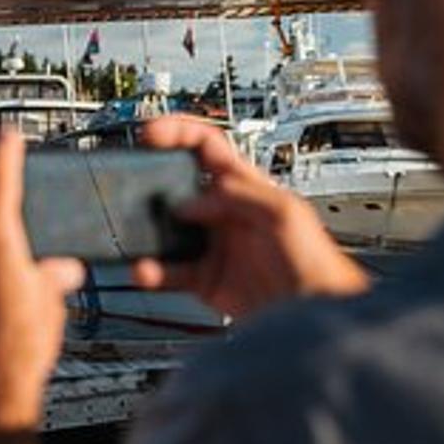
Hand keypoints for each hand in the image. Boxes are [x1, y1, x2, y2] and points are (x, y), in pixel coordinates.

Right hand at [130, 116, 369, 316]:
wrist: (314, 312)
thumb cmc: (315, 262)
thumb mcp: (285, 213)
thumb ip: (239, 195)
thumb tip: (192, 200)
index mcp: (247, 186)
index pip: (208, 146)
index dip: (180, 133)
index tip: (152, 132)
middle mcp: (226, 212)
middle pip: (179, 184)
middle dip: (151, 177)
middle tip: (129, 177)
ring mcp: (214, 245)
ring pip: (167, 230)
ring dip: (145, 230)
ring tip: (131, 230)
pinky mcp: (205, 279)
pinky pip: (168, 272)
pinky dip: (151, 271)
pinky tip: (145, 270)